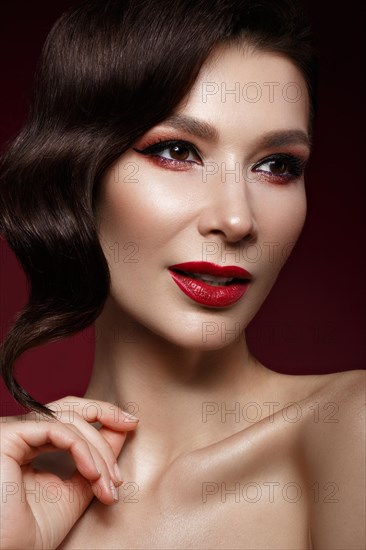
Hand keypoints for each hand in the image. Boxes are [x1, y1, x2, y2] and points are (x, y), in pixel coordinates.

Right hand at [0, 396, 137, 548]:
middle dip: (105, 414)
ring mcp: (11, 433)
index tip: (130, 424)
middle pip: (68, 408)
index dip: (100, 413)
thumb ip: (95, 460)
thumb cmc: (29, 534)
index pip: (67, 415)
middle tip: (131, 426)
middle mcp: (18, 435)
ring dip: (97, 449)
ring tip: (109, 483)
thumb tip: (121, 429)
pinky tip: (93, 474)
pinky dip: (82, 449)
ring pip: (67, 419)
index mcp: (28, 446)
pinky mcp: (8, 435)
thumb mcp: (75, 490)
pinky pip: (57, 429)